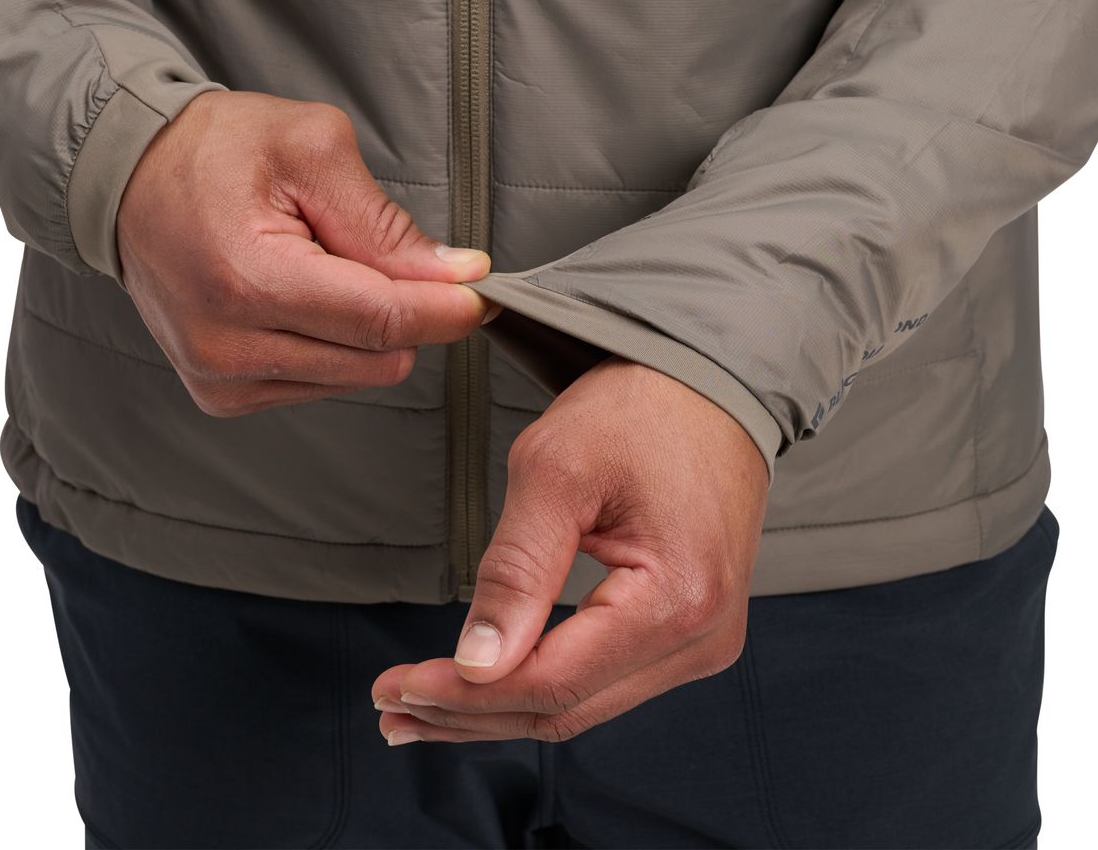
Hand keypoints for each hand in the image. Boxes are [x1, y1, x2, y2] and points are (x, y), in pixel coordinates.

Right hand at [116, 90, 496, 416]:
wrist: (129, 176)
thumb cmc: (215, 149)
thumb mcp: (311, 150)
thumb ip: (386, 222)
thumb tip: (456, 275)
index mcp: (247, 281)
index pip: (381, 320)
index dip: (446, 309)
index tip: (484, 289)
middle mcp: (227, 347)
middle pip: (379, 358)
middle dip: (405, 309)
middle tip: (377, 250)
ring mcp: (220, 378)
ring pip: (358, 376)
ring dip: (366, 327)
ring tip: (320, 265)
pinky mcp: (222, 393)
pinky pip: (323, 383)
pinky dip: (334, 343)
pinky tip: (301, 296)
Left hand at [371, 356, 768, 742]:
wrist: (706, 382)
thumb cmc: (637, 409)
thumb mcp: (555, 471)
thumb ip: (515, 570)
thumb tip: (476, 665)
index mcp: (679, 598)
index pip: (552, 682)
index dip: (465, 695)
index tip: (394, 687)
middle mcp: (703, 636)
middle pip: (565, 709)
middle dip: (470, 714)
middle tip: (391, 707)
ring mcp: (703, 638)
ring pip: (581, 705)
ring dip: (499, 709)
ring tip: (421, 707)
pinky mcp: (690, 628)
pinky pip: (604, 679)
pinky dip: (539, 684)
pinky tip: (489, 684)